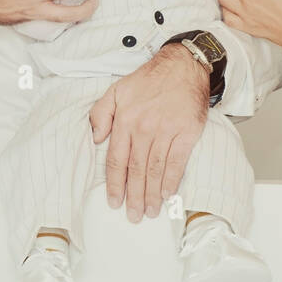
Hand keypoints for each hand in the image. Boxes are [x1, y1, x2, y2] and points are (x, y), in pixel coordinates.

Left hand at [90, 44, 209, 222]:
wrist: (182, 66)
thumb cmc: (149, 80)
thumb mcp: (116, 90)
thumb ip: (101, 113)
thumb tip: (95, 139)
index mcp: (125, 120)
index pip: (117, 159)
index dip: (115, 184)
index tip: (114, 202)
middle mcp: (144, 128)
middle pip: (136, 170)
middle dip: (134, 196)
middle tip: (133, 216)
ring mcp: (166, 131)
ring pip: (155, 169)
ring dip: (151, 194)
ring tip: (150, 211)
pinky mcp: (186, 132)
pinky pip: (177, 162)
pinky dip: (171, 180)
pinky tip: (167, 194)